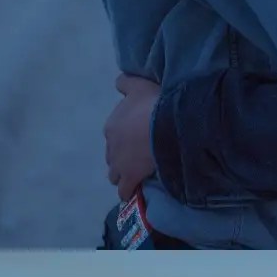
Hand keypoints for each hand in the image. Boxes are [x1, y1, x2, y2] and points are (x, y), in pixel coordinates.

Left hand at [105, 75, 158, 195]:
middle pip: (112, 155)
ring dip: (123, 174)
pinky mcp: (129, 178)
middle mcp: (111, 144)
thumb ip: (126, 83)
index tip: (138, 137)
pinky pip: (124, 190)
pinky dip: (128, 191)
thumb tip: (118, 84)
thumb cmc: (154, 105)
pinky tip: (134, 193)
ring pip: (114, 173)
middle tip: (138, 156)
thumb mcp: (139, 86)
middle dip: (122, 157)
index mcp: (112, 124)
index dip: (126, 136)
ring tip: (136, 174)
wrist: (165, 126)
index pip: (114, 134)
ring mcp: (118, 163)